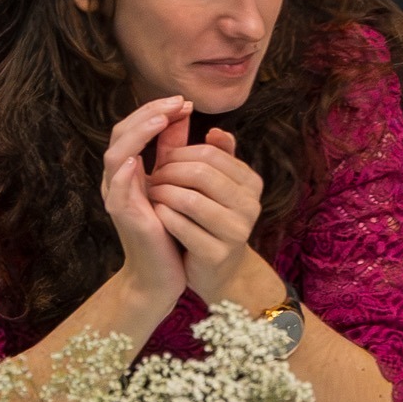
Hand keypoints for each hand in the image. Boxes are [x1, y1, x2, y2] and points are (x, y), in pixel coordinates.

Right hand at [100, 98, 189, 316]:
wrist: (162, 273)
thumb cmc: (170, 227)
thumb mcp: (174, 181)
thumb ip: (175, 150)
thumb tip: (183, 114)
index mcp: (131, 170)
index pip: (134, 128)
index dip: (156, 111)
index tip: (184, 101)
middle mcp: (119, 180)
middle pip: (121, 135)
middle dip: (147, 114)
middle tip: (175, 102)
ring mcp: (118, 198)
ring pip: (115, 157)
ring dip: (137, 135)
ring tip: (159, 119)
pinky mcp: (123, 218)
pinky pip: (117, 192)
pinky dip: (123, 174)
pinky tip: (137, 159)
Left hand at [146, 128, 267, 305]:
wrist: (216, 271)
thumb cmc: (211, 220)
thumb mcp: (216, 187)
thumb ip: (216, 157)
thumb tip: (214, 130)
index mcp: (251, 183)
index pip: (210, 153)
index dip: (179, 153)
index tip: (162, 160)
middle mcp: (250, 205)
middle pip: (200, 173)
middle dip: (168, 172)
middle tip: (152, 177)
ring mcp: (236, 231)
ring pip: (189, 200)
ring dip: (162, 193)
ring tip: (151, 194)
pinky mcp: (217, 254)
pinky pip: (182, 227)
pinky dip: (164, 216)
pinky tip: (156, 214)